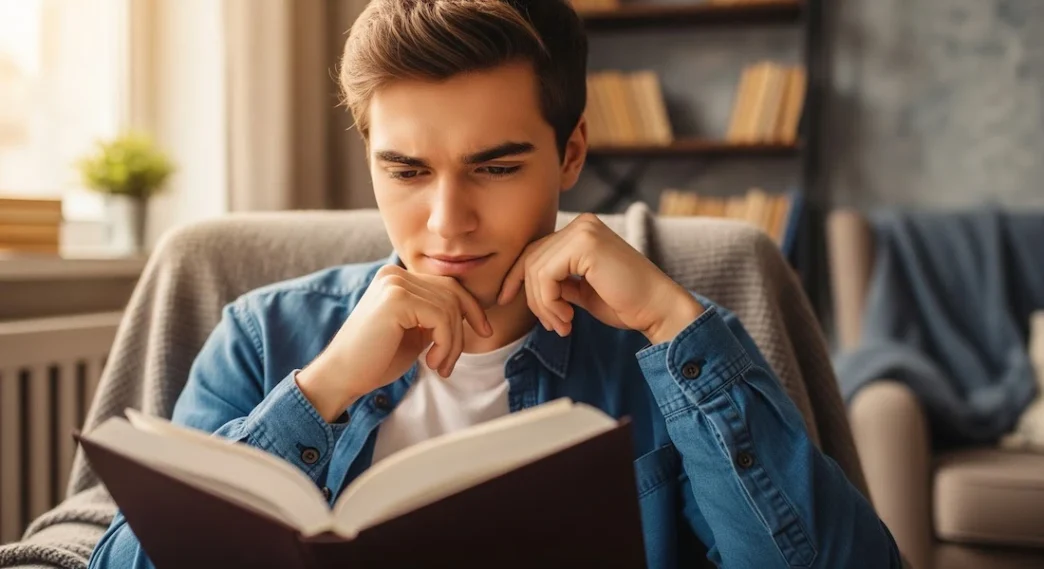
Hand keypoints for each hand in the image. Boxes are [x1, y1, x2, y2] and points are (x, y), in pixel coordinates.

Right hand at [297, 265, 491, 420]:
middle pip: (452, 294)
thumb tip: (469, 312)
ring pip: (449, 308)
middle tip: (448, 363)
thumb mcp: (415, 332)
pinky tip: (431, 363)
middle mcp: (394, 274)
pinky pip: (441, 318)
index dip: (471, 307)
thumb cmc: (376, 360)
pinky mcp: (396, 299)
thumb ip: (435, 317)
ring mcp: (394, 284)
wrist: (341, 377)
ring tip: (439, 367)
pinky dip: (445, 344)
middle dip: (461, 331)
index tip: (485, 331)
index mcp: (397, 278)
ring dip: (452, 344)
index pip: (448, 285)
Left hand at [497, 213, 702, 344]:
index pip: (535, 250)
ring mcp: (584, 231)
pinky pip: (547, 276)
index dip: (516, 277)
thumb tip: (525, 283)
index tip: (505, 299)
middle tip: (553, 326)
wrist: (658, 309)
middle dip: (534, 299)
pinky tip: (568, 318)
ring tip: (562, 325)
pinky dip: (550, 302)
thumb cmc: (625, 303)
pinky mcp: (585, 245)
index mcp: (582, 230)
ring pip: (536, 270)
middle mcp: (582, 223)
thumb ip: (557, 281)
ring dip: (543, 306)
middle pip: (532, 259)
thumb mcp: (581, 290)